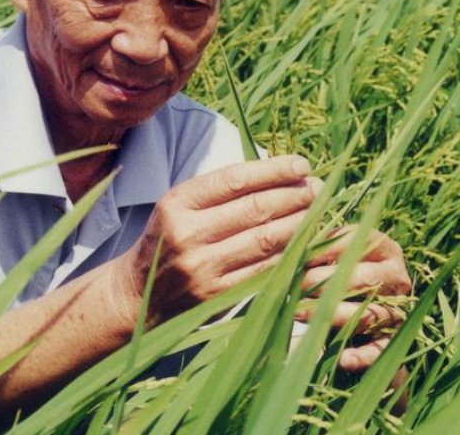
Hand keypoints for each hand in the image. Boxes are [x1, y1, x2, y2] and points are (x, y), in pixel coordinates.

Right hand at [112, 155, 321, 326]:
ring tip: (317, 212)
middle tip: (318, 189)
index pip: (234, 180)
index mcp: (178, 202)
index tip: (302, 165)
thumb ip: (221, 190)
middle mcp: (188, 233)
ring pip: (265, 240)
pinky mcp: (217, 294)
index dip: (273, 170)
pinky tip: (305, 242)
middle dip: (294, 196)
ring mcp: (203, 267)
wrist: (141, 292)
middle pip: (255, 209)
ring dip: (299, 223)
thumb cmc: (171, 237)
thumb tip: (278, 173)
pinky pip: (264, 270)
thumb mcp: (182, 205)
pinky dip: (290, 254)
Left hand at [299, 227, 412, 370]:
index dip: (327, 249)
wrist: (345, 312)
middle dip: (326, 281)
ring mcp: (397, 309)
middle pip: (364, 279)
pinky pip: (380, 350)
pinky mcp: (391, 340)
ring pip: (369, 313)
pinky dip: (362, 356)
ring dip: (333, 315)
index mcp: (382, 248)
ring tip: (300, 313)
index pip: (357, 242)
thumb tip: (298, 239)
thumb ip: (315, 245)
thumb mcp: (324, 255)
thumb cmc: (328, 272)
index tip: (302, 255)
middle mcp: (396, 276)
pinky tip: (343, 359)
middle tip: (297, 285)